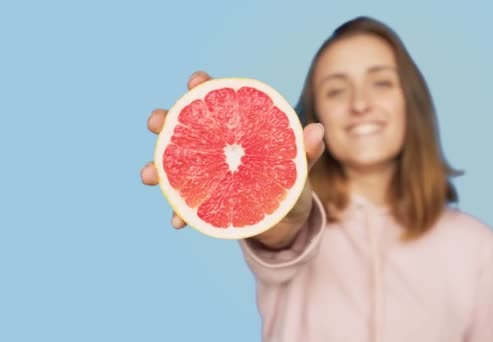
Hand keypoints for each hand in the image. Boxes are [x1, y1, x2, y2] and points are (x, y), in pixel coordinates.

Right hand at [140, 71, 324, 245]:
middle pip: (185, 126)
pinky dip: (179, 213)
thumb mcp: (300, 167)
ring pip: (174, 164)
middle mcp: (215, 147)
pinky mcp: (205, 201)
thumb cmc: (291, 182)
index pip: (218, 99)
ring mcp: (206, 173)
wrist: (286, 219)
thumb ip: (306, 151)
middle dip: (166, 120)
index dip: (204, 86)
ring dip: (157, 167)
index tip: (196, 81)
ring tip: (147, 175)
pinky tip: (177, 221)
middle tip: (156, 121)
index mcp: (236, 129)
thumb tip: (317, 131)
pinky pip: (186, 205)